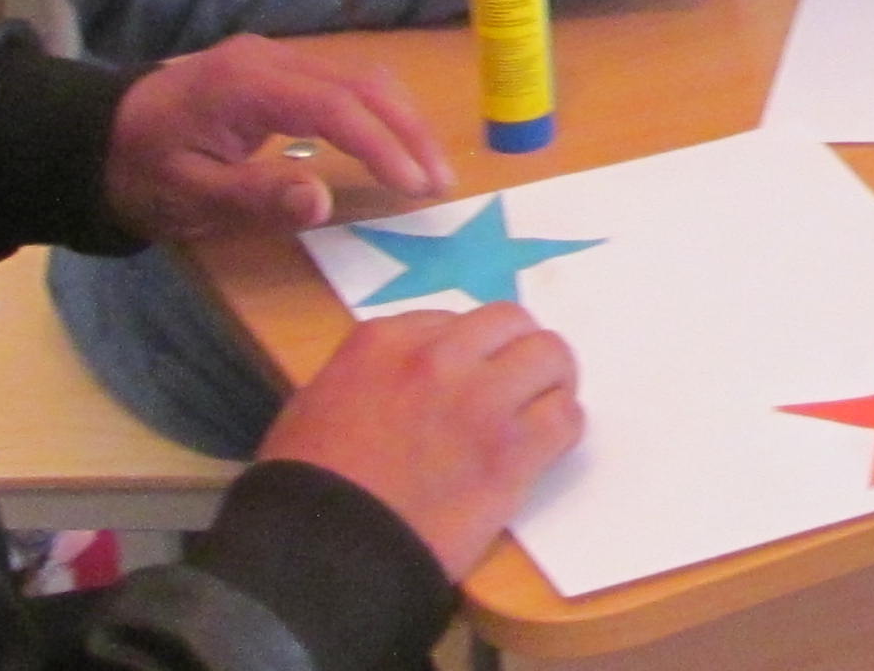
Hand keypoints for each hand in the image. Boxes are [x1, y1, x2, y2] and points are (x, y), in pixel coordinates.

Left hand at [104, 34, 452, 243]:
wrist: (95, 138)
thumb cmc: (140, 174)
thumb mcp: (188, 198)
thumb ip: (255, 198)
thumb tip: (321, 202)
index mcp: (245, 85)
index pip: (335, 107)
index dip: (382, 145)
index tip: (416, 185)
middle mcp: (269, 58)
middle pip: (361, 83)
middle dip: (408, 131)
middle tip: (439, 182)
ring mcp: (275, 57)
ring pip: (360, 76)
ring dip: (400, 119)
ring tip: (426, 168)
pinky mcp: (277, 68)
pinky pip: (343, 81)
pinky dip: (378, 111)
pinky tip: (393, 142)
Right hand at [259, 303, 582, 578]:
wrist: (327, 553)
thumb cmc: (307, 486)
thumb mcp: (317, 402)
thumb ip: (371, 373)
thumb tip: (407, 374)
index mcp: (384, 341)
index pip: (453, 320)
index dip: (466, 350)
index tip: (465, 376)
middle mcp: (440, 358)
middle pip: (511, 322)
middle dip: (517, 349)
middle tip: (516, 381)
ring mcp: (482, 401)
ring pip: (551, 357)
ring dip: (549, 381)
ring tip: (538, 409)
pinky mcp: (514, 451)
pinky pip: (566, 417)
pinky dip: (562, 428)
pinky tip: (544, 447)